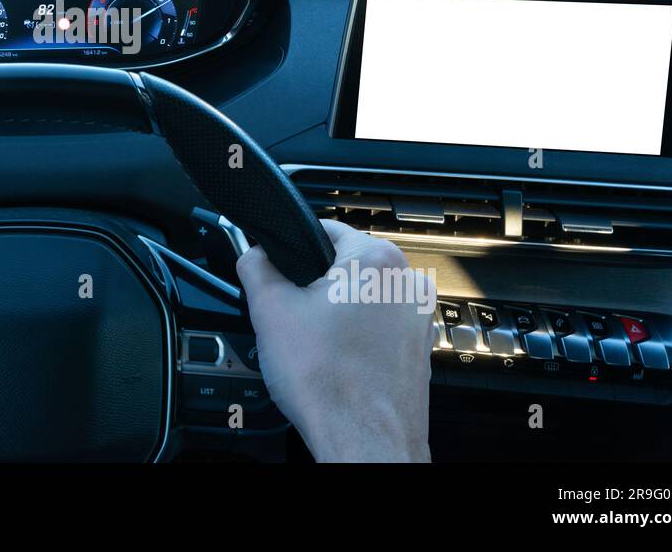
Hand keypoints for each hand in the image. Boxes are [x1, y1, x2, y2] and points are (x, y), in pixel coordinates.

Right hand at [236, 219, 435, 461]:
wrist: (363, 442)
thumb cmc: (329, 382)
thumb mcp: (270, 310)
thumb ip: (255, 267)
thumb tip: (252, 253)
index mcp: (376, 258)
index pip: (325, 228)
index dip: (292, 249)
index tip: (278, 271)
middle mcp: (407, 282)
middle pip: (345, 265)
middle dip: (314, 286)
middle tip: (292, 316)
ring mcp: (417, 319)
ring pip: (362, 298)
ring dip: (336, 313)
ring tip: (314, 344)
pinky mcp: (419, 350)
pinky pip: (378, 328)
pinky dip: (356, 338)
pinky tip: (336, 361)